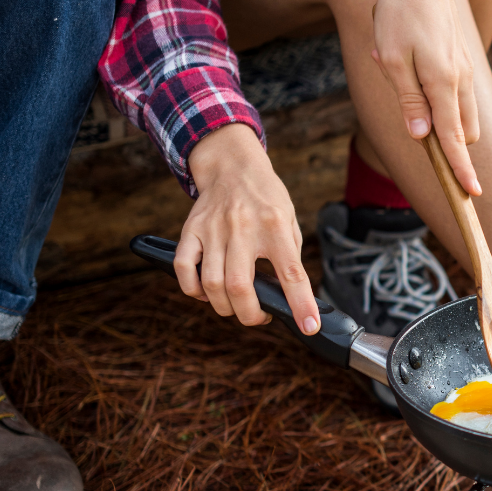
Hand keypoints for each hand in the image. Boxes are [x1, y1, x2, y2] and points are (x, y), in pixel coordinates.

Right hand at [177, 123, 319, 334]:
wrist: (232, 164)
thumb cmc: (266, 197)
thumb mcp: (290, 220)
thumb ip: (290, 255)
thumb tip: (293, 296)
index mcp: (275, 227)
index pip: (291, 273)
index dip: (301, 304)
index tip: (308, 326)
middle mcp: (243, 228)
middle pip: (240, 287)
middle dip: (250, 315)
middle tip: (259, 316)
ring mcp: (213, 229)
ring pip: (211, 284)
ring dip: (224, 307)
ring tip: (236, 306)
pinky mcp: (191, 230)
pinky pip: (183, 269)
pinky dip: (193, 290)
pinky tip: (207, 293)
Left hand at [372, 0, 481, 194]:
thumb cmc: (400, 15)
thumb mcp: (393, 58)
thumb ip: (409, 100)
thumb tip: (421, 137)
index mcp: (443, 83)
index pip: (454, 139)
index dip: (461, 168)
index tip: (471, 193)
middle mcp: (461, 82)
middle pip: (463, 134)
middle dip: (447, 145)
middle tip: (413, 121)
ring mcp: (465, 73)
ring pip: (463, 117)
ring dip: (442, 120)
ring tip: (405, 82)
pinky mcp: (462, 65)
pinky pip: (456, 97)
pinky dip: (440, 101)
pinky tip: (411, 69)